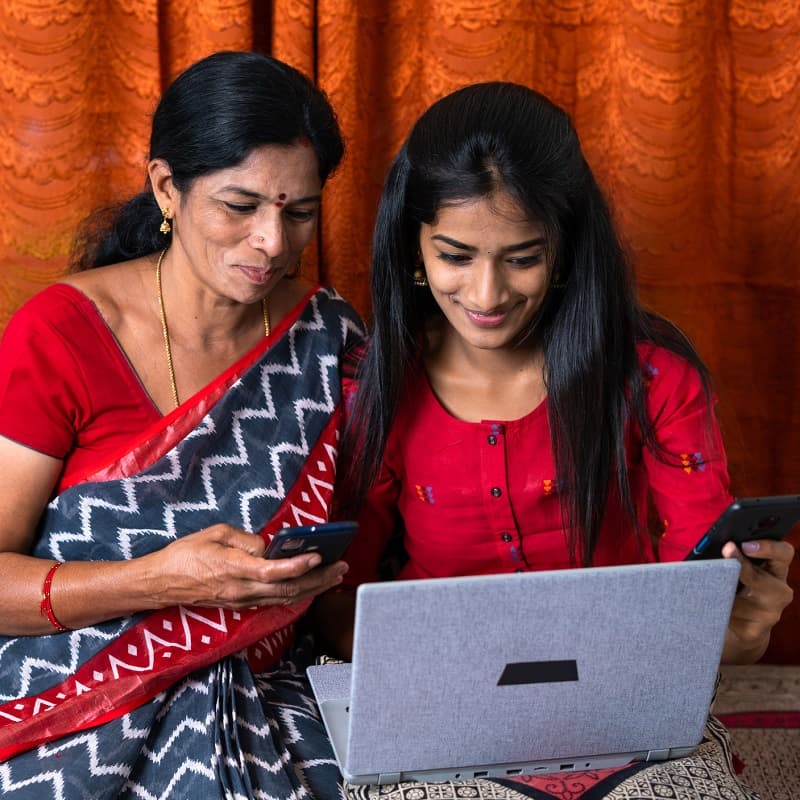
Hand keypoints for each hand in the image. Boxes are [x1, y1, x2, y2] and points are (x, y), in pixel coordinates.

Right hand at [145, 523, 347, 609]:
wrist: (160, 583)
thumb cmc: (185, 554)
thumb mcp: (215, 534)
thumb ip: (245, 540)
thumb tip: (268, 547)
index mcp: (234, 569)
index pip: (273, 571)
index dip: (298, 565)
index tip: (318, 555)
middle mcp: (241, 590)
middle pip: (288, 589)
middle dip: (319, 579)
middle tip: (341, 567)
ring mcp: (242, 601)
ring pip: (285, 598)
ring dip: (313, 588)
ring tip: (335, 576)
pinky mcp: (240, 605)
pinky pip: (275, 601)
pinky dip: (297, 594)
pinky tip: (311, 586)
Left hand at [721, 537, 794, 663]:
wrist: (738, 626)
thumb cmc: (734, 588)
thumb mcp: (737, 569)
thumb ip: (733, 556)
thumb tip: (719, 545)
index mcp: (775, 569)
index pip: (783, 553)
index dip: (769, 547)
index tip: (745, 544)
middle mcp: (779, 590)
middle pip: (771, 579)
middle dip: (745, 566)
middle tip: (725, 554)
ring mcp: (770, 613)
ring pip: (752, 600)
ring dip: (729, 588)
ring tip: (711, 580)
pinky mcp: (755, 631)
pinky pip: (735, 617)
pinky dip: (719, 607)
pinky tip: (708, 601)